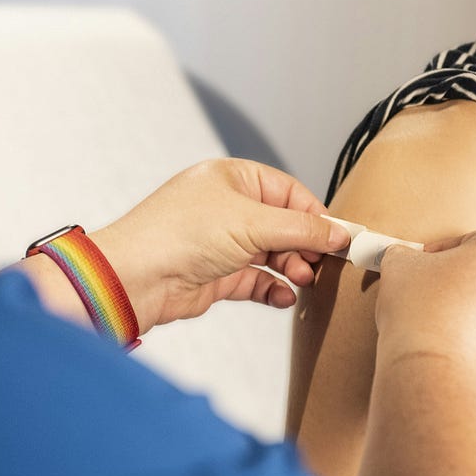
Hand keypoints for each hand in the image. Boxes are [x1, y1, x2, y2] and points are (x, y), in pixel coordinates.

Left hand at [91, 159, 350, 332]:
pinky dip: (273, 288)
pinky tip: (285, 297)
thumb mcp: (252, 223)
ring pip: (271, 254)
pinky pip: (255, 280)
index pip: (289, 192)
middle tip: (323, 264)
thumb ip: (301, 229)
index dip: (316, 216)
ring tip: (303, 280)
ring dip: (291, 268)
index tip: (341, 237)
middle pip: (283, 225)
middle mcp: (226, 207)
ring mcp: (221, 243)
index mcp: (232, 178)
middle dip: (305, 246)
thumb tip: (338, 233)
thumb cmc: (178, 234)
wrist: (135, 277)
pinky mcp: (216, 275)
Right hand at [373, 231, 475, 403]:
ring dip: (475, 313)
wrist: (434, 374)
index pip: (471, 242)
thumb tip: (404, 259)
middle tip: (433, 298)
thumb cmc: (418, 313)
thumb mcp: (399, 267)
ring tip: (443, 327)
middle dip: (464, 284)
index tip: (422, 269)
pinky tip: (456, 350)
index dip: (442, 253)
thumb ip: (405, 255)